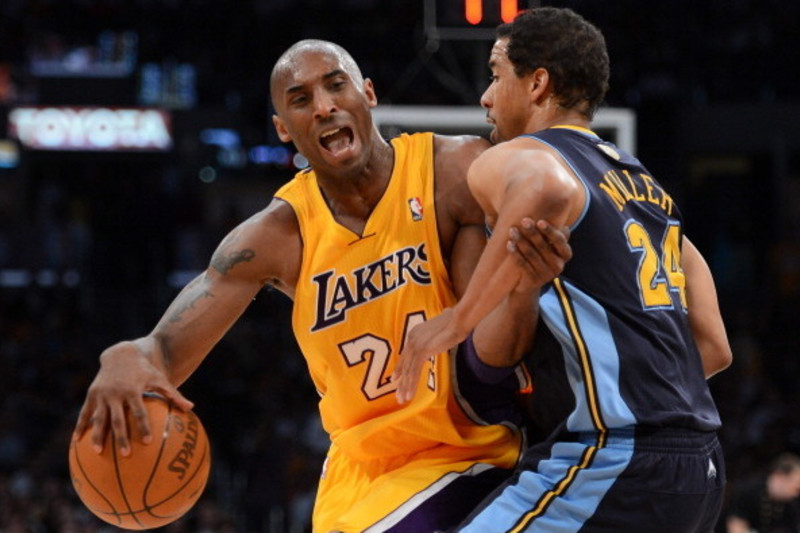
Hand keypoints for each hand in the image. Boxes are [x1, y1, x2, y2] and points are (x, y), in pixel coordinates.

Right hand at [72, 340, 192, 455]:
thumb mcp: (159, 379)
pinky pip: (85, 413)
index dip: (143, 427)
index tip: (147, 442)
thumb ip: (173, 394)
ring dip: (97, 435)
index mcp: (133, 390)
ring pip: (99, 418)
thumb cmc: (145, 370)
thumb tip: (190, 408)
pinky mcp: (92, 394)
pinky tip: (77, 441)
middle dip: (121, 437)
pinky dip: (81, 426)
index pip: (139, 412)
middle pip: (118, 419)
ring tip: (98, 452)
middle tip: (126, 454)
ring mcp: (101, 394)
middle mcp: (115, 393)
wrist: (121, 354)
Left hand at [393, 308, 466, 403]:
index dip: (400, 368)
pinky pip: (414, 372)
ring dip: (405, 387)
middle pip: (404, 364)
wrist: (459, 320)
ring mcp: (415, 345)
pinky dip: (412, 385)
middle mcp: (412, 339)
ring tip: (403, 399)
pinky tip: (410, 395)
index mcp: (414, 334)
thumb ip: (438, 334)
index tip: (395, 379)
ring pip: (408, 371)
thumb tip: (443, 327)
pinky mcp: (422, 351)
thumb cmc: (456, 321)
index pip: (405, 355)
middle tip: (398, 396)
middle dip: (401, 382)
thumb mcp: (441, 330)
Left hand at [507, 218, 571, 292]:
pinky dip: (515, 253)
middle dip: (533, 232)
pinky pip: (523, 265)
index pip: (561, 241)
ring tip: (512, 230)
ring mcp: (547, 275)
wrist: (528, 283)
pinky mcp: (534, 281)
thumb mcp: (545, 245)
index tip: (540, 221)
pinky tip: (509, 244)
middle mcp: (559, 265)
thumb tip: (552, 205)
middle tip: (524, 220)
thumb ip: (547, 231)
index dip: (550, 231)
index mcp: (565, 254)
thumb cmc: (537, 256)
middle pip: (544, 246)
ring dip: (521, 241)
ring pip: (532, 255)